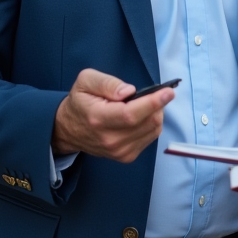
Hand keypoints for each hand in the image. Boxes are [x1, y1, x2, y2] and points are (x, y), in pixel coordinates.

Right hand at [51, 69, 173, 161]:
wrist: (69, 130)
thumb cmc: (80, 102)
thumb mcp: (86, 81)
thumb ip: (107, 83)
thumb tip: (129, 91)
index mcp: (98, 118)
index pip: (131, 114)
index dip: (153, 103)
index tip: (168, 92)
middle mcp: (110, 139)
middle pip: (148, 123)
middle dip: (158, 105)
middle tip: (155, 93)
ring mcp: (119, 151)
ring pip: (153, 130)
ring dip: (156, 114)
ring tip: (145, 104)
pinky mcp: (126, 156)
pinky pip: (151, 137)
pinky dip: (151, 124)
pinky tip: (141, 117)